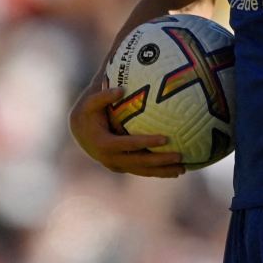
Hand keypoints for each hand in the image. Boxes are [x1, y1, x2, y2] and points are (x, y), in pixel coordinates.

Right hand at [69, 86, 184, 177]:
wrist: (80, 129)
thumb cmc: (89, 111)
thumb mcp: (91, 102)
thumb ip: (103, 95)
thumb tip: (121, 89)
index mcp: (103, 144)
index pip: (128, 145)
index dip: (146, 143)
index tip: (165, 139)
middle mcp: (109, 159)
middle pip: (138, 162)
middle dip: (159, 161)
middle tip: (179, 156)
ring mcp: (116, 165)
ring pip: (141, 171)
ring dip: (162, 171)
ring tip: (182, 169)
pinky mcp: (122, 167)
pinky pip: (141, 170)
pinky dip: (157, 172)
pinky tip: (175, 172)